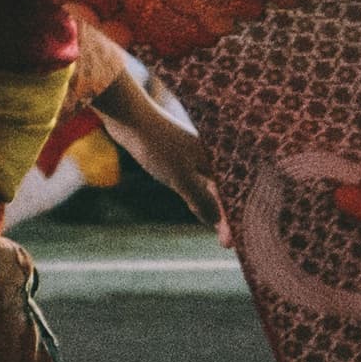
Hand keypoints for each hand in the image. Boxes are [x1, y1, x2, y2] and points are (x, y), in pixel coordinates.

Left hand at [109, 111, 231, 247]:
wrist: (129, 116)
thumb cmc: (157, 146)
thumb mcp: (180, 178)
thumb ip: (201, 200)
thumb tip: (218, 221)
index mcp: (217, 160)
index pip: (230, 196)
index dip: (231, 221)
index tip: (230, 244)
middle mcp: (211, 157)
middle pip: (224, 192)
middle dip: (226, 217)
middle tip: (228, 244)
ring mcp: (195, 156)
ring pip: (210, 188)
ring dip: (214, 208)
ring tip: (221, 233)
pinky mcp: (180, 157)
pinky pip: (196, 182)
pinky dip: (199, 198)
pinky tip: (199, 211)